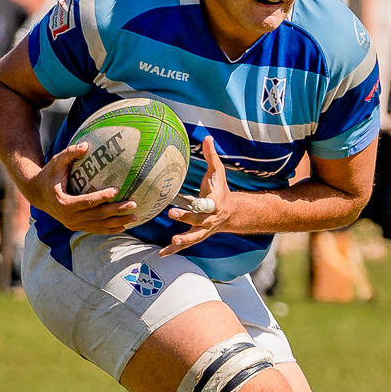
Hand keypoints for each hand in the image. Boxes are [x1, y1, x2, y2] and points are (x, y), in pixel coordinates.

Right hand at [31, 142, 137, 233]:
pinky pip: (95, 229)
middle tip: (133, 204)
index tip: (116, 190)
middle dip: (116, 210)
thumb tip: (86, 144)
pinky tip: (123, 226)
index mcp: (64, 203)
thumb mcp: (56, 162)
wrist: (37, 194)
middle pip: (96, 215)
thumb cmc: (49, 174)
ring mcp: (73, 224)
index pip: (86, 201)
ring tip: (135, 217)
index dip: (101, 197)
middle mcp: (69, 217)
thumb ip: (69, 153)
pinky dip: (109, 229)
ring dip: (117, 222)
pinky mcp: (76, 226)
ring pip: (99, 225)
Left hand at [163, 135, 232, 255]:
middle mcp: (210, 219)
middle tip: (172, 213)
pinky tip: (161, 255)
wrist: (230, 213)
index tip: (196, 202)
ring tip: (171, 242)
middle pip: (199, 221)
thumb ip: (211, 155)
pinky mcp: (196, 236)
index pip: (209, 204)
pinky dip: (173, 251)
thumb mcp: (218, 172)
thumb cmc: (220, 190)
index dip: (204, 204)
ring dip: (182, 240)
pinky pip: (184, 245)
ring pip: (193, 237)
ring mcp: (203, 230)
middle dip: (187, 218)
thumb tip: (207, 136)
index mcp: (215, 203)